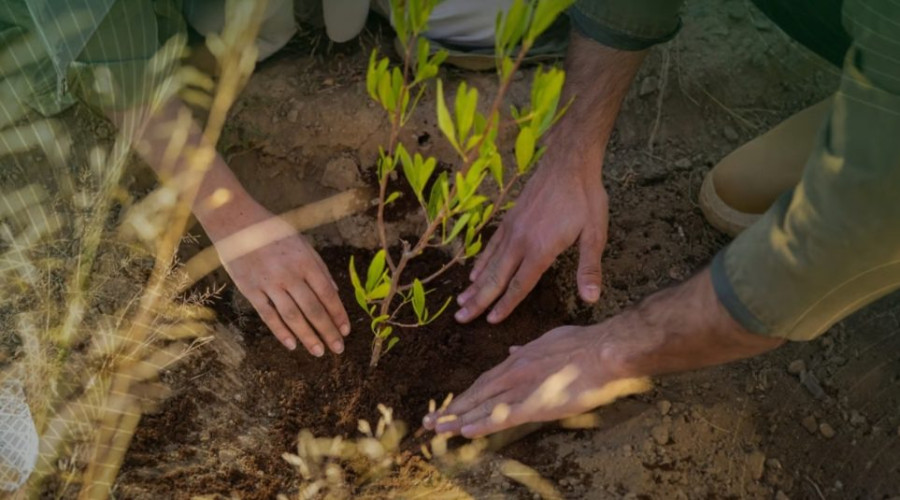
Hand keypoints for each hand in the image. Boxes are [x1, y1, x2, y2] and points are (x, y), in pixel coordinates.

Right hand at [207, 202, 350, 355]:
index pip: (327, 294)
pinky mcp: (250, 290)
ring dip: (307, 336)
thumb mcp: (302, 243)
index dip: (338, 314)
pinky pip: (268, 315)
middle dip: (327, 331)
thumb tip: (335, 292)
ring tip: (319, 351)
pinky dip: (281, 332)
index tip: (346, 331)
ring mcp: (269, 284)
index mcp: (305, 262)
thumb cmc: (273, 232)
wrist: (236, 223)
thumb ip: (319, 267)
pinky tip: (292, 344)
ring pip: (292, 316)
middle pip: (313, 309)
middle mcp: (289, 274)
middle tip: (338, 349)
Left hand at [422, 325, 644, 437]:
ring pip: (483, 406)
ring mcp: (523, 388)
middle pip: (477, 394)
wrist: (605, 351)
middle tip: (430, 422)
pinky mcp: (536, 403)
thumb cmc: (584, 344)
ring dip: (459, 419)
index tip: (452, 405)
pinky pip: (503, 416)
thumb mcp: (549, 339)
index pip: (485, 381)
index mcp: (519, 359)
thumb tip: (512, 350)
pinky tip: (466, 431)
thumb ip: (528, 348)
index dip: (467, 395)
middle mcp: (514, 372)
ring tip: (438, 430)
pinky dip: (483, 423)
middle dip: (453, 408)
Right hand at [455, 157, 608, 323]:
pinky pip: (490, 245)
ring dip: (474, 285)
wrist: (568, 161)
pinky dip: (480, 261)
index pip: (520, 285)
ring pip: (488, 263)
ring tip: (460, 301)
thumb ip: (589, 268)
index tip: (490, 321)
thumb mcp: (595, 234)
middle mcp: (520, 242)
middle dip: (478, 300)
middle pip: (496, 278)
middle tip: (460, 318)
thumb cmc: (585, 198)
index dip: (505, 305)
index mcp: (541, 250)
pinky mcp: (509, 219)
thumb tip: (591, 299)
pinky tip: (472, 273)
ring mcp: (512, 229)